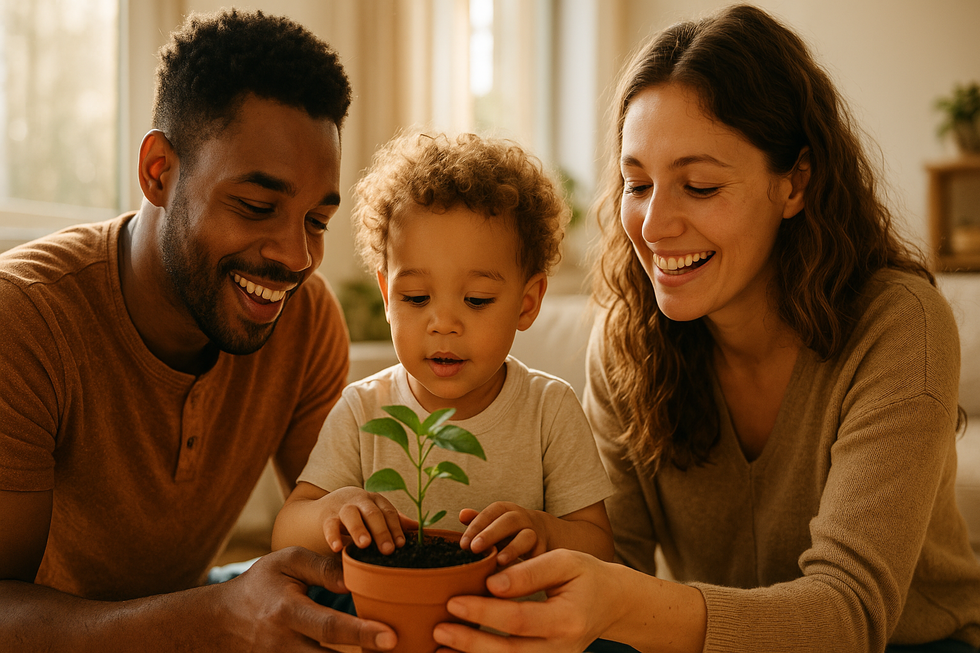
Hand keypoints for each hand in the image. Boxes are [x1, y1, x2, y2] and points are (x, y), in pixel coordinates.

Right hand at [217, 546, 397, 650]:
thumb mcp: (287, 562)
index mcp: (287, 612)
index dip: (362, 634)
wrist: (221, 620)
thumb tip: (358, 579)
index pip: (330, 627)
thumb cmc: (260, 585)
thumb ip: (323, 569)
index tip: (391, 637)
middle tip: (398, 650)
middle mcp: (285, 644)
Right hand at [319, 486, 406, 554]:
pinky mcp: (327, 516)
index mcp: (376, 500)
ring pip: (351, 514)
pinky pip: (330, 524)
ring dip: (359, 529)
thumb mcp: (376, 514)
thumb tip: (419, 528)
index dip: (396, 528)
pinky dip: (332, 535)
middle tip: (387, 549)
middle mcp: (360, 500)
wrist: (326, 506)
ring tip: (365, 544)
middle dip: (381, 531)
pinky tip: (336, 548)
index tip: (402, 544)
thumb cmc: (359, 514)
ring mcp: (343, 507)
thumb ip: (394, 521)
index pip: (388, 512)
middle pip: (373, 513)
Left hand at [432, 549, 614, 652]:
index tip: (455, 600)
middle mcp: (562, 649)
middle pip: (510, 652)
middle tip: (438, 628)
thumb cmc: (586, 576)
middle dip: (470, 642)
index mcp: (567, 619)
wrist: (612, 603)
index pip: (519, 619)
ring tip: (439, 647)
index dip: (485, 611)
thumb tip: (492, 582)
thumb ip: (530, 571)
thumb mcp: (565, 561)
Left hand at [458, 503, 546, 565]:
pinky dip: (529, 565)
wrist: (543, 534)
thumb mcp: (494, 524)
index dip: (477, 525)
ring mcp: (536, 534)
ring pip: (526, 537)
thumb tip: (462, 514)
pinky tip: (516, 577)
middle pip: (508, 521)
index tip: (463, 543)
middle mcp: (523, 519)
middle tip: (474, 549)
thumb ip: (478, 521)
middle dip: (490, 534)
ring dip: (512, 549)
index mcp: (507, 511)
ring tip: (498, 561)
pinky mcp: (544, 551)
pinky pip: (539, 556)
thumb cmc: (509, 532)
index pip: (492, 512)